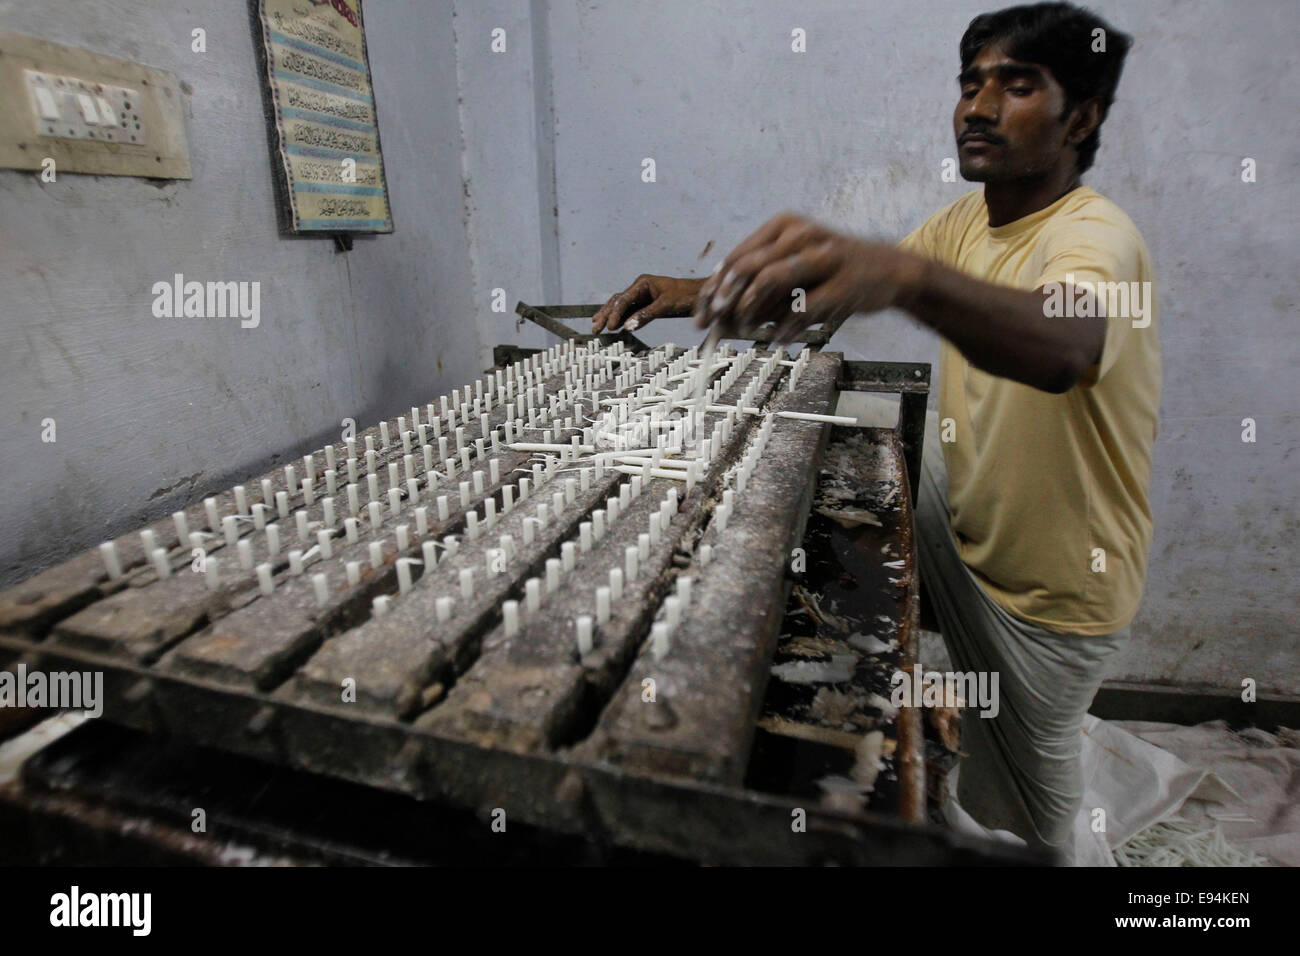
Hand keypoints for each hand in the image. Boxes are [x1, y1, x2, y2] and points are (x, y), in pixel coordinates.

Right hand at [591, 275, 703, 333]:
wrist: (700, 295)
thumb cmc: (685, 296)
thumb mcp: (665, 306)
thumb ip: (646, 315)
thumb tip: (627, 326)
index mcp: (643, 283)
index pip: (623, 299)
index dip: (615, 313)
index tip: (609, 327)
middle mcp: (640, 287)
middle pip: (617, 301)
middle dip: (606, 314)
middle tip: (595, 328)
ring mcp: (643, 296)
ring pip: (621, 306)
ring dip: (610, 316)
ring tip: (597, 326)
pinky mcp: (647, 304)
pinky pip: (630, 311)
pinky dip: (620, 319)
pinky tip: (612, 325)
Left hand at [693, 213, 919, 345]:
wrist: (890, 270)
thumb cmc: (832, 273)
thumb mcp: (793, 272)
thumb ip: (759, 290)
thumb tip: (717, 317)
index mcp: (783, 227)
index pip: (737, 257)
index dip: (714, 288)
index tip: (700, 314)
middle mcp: (801, 234)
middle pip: (748, 266)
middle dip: (725, 299)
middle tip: (713, 325)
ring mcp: (825, 255)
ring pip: (772, 278)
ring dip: (751, 309)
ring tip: (746, 329)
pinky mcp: (845, 281)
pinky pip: (805, 305)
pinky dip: (786, 326)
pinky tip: (778, 338)